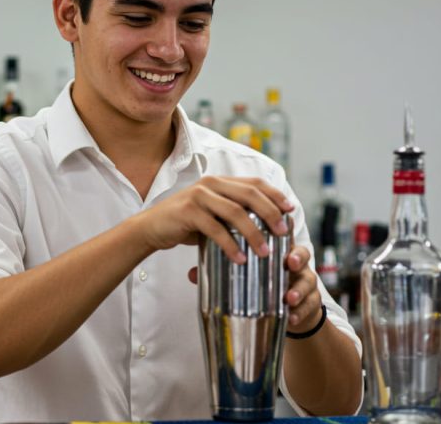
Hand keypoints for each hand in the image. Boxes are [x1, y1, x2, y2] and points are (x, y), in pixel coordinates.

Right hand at [130, 176, 292, 262]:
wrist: (151, 228)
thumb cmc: (185, 223)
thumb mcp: (211, 213)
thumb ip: (232, 213)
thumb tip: (265, 225)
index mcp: (220, 181)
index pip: (254, 182)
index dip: (275, 194)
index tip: (290, 209)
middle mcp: (211, 183)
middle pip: (250, 195)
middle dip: (271, 213)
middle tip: (283, 233)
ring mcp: (199, 196)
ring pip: (236, 212)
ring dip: (254, 233)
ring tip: (265, 252)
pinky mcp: (188, 212)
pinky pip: (215, 229)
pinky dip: (230, 245)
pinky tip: (240, 259)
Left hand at [187, 243, 323, 333]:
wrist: (288, 312)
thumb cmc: (264, 286)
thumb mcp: (247, 276)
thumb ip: (221, 273)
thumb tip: (191, 274)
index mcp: (279, 251)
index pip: (282, 236)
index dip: (280, 232)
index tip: (274, 231)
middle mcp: (296, 264)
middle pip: (302, 255)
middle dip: (298, 259)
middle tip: (289, 263)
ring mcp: (306, 283)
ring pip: (309, 282)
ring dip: (299, 290)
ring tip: (289, 298)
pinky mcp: (312, 303)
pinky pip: (311, 307)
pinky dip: (301, 313)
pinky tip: (291, 318)